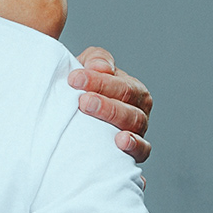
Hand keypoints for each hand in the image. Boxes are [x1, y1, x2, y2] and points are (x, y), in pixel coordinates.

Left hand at [69, 48, 152, 162]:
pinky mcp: (135, 152)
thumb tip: (101, 66)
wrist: (70, 119)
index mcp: (130, 87)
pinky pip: (142, 150)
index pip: (121, 83)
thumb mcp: (85, 68)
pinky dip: (135, 147)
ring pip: (135, 123)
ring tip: (102, 124)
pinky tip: (121, 142)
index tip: (74, 79)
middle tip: (83, 101)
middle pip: (130, 103)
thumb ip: (96, 60)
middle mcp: (138, 108)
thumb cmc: (80, 90)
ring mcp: (138, 130)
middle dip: (106, 102)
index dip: (99, 80)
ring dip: (117, 122)